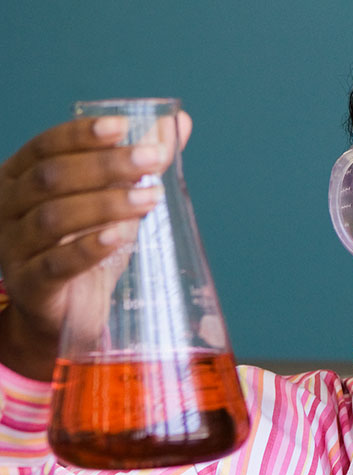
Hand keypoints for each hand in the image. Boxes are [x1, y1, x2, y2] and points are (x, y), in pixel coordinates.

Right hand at [0, 112, 191, 379]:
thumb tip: (176, 122)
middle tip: (153, 160)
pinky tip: (119, 236)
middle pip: (51, 178)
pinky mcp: (30, 286)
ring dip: (106, 204)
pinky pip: (55, 264)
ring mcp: (14, 248)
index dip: (81, 134)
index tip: (122, 126)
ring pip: (54, 219)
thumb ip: (140, 163)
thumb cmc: (87, 247)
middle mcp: (7, 209)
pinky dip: (87, 248)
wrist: (67, 314)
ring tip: (151, 198)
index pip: (45, 147)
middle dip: (105, 165)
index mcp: (20, 178)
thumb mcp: (114, 201)